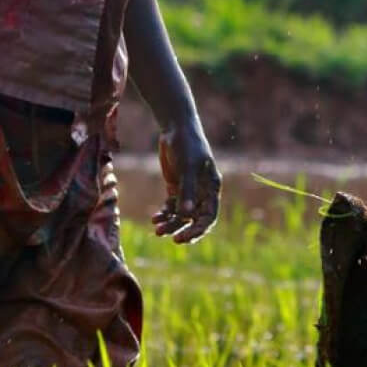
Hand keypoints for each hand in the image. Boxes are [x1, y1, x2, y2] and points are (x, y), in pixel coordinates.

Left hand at [152, 121, 220, 243]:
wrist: (175, 127)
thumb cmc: (187, 143)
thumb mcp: (188, 165)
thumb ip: (187, 189)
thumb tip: (187, 215)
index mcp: (211, 188)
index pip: (209, 216)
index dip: (198, 229)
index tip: (184, 237)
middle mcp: (202, 192)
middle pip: (195, 220)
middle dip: (184, 230)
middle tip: (172, 239)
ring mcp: (188, 191)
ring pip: (181, 216)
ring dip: (171, 224)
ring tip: (157, 230)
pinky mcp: (175, 187)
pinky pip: (171, 207)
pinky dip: (164, 214)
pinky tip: (155, 218)